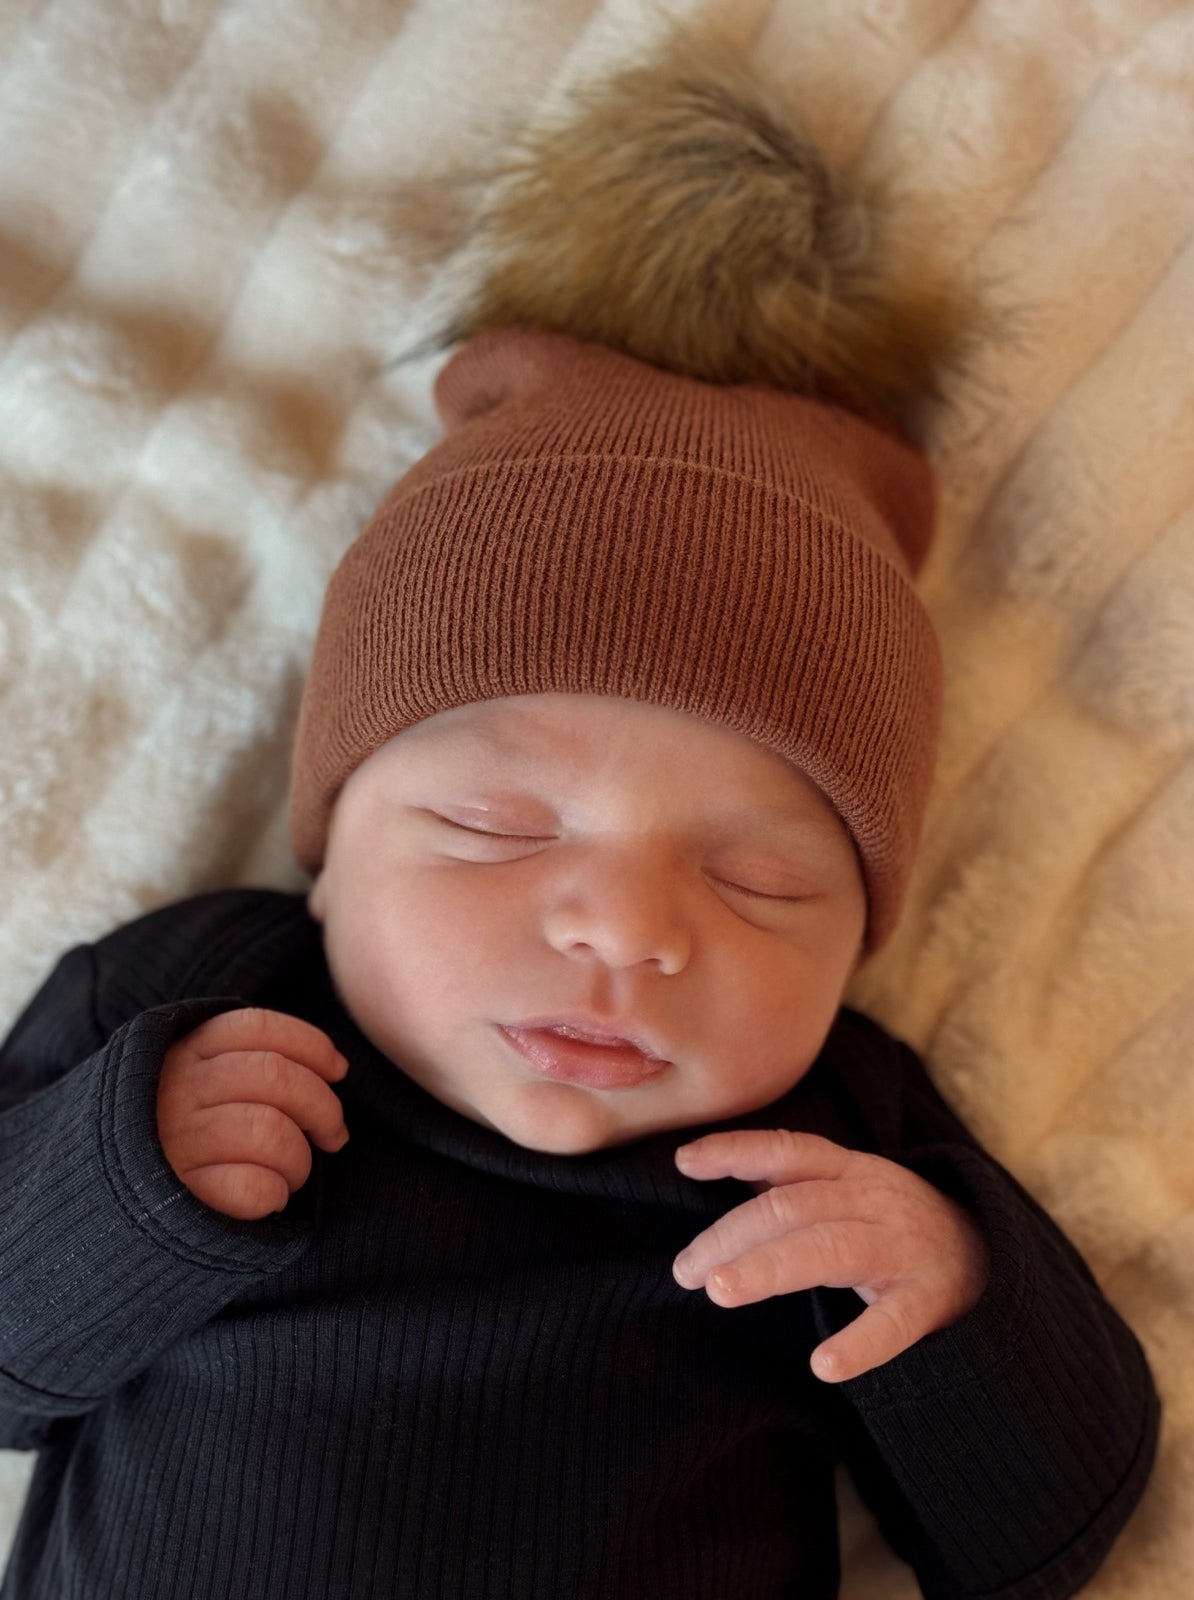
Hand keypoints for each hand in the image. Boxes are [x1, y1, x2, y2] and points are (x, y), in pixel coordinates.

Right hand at [157, 1008, 349, 1220]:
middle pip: (275, 1076)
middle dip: (323, 1106)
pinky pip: (252, 1188)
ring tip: (293, 1172)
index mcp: (185, 1053)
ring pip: (270, 1132)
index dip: (311, 1045)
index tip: (338, 1069)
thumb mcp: (196, 1083)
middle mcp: (176, 1091)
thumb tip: (335, 1066)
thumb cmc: (178, 1137)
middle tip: (333, 1134)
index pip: (258, 1028)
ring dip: (299, 1159)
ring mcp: (174, 1142)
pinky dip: (274, 1194)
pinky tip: (268, 1198)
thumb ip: (248, 1063)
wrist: (112, 1206)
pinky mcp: (178, 1196)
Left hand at [672, 1130, 988, 1382]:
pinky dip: (859, 1345)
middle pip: (791, 1208)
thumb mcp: (851, 1184)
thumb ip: (791, 1179)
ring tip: (722, 1291)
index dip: (735, 1152)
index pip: (787, 1150)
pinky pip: (893, 1323)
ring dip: (770, 1269)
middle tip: (684, 1270)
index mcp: (850, 1171)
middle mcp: (873, 1201)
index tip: (684, 1162)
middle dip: (730, 1236)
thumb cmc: (896, 1222)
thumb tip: (713, 1163)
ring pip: (828, 1251)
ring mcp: (902, 1249)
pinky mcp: (929, 1301)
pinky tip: (824, 1366)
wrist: (994, 1256)